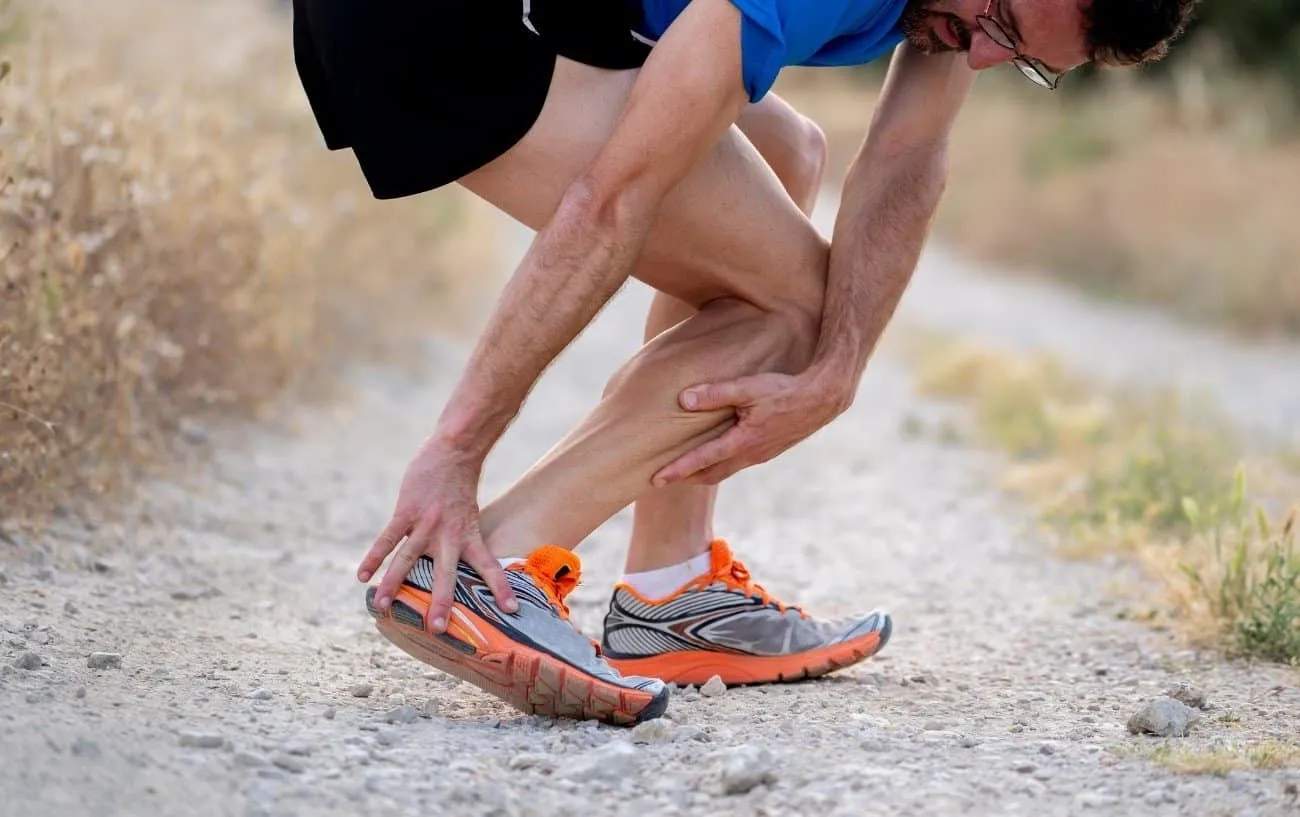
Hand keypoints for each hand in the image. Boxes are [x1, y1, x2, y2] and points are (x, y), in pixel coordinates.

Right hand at [357, 439, 517, 632]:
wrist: (453, 452)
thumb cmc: (459, 488)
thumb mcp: (469, 517)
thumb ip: (461, 541)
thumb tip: (455, 567)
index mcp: (469, 537)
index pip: (490, 567)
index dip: (501, 589)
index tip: (511, 610)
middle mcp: (449, 535)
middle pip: (445, 574)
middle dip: (442, 602)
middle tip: (440, 629)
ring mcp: (426, 524)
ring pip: (408, 559)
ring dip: (395, 584)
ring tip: (383, 607)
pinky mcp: (406, 512)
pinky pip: (388, 539)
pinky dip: (373, 557)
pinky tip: (362, 576)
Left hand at [651, 371, 852, 486]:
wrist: (822, 399)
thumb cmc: (784, 390)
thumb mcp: (749, 388)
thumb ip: (716, 393)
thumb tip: (684, 400)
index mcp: (742, 442)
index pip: (701, 460)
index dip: (677, 470)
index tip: (655, 480)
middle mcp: (750, 455)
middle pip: (711, 474)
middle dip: (686, 478)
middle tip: (662, 481)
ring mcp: (761, 455)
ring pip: (725, 470)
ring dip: (704, 473)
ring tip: (684, 472)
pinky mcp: (769, 450)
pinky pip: (739, 463)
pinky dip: (721, 464)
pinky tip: (717, 455)